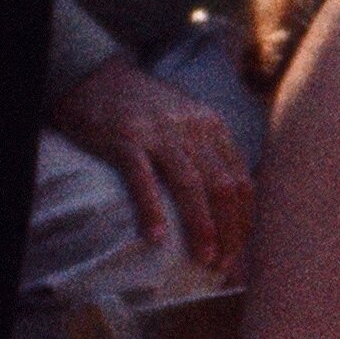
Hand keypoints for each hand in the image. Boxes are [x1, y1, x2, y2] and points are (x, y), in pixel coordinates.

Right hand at [52, 57, 258, 273]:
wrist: (94, 75)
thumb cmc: (143, 108)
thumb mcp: (187, 120)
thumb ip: (209, 151)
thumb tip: (230, 200)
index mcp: (212, 128)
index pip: (241, 181)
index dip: (245, 219)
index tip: (240, 249)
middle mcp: (191, 129)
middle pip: (222, 187)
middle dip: (229, 230)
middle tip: (224, 262)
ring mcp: (158, 132)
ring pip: (190, 184)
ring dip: (201, 225)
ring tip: (203, 257)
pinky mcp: (124, 138)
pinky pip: (142, 178)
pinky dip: (152, 209)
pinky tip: (157, 236)